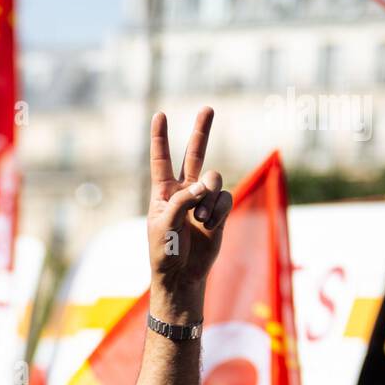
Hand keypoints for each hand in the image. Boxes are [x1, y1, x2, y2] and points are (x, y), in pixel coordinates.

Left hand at [147, 108, 231, 306]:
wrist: (182, 276)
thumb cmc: (165, 253)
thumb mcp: (164, 226)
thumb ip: (181, 201)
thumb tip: (204, 185)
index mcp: (163, 192)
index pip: (161, 160)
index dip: (160, 138)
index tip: (159, 114)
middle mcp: (184, 191)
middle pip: (195, 154)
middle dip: (202, 131)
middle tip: (208, 108)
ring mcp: (203, 201)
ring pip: (214, 179)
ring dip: (208, 198)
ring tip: (200, 219)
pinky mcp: (218, 212)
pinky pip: (225, 199)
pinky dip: (218, 211)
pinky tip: (210, 226)